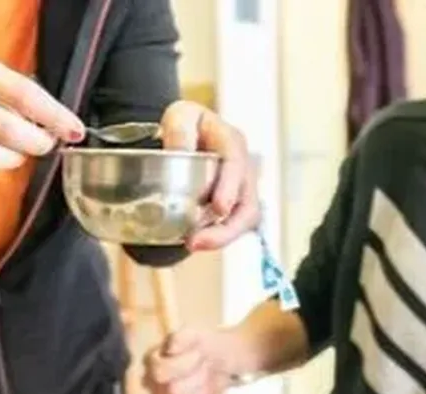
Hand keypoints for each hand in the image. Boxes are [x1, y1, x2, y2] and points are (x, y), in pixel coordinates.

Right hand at [142, 328, 236, 393]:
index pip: (158, 373)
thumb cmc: (202, 347)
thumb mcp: (195, 335)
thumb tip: (170, 348)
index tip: (197, 354)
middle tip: (205, 367)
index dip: (182, 365)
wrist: (219, 361)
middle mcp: (152, 386)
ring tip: (205, 381)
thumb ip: (181, 338)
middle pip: (172, 392)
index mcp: (151, 363)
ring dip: (200, 393)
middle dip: (195, 378)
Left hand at [159, 100, 259, 250]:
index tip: (219, 208)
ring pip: (243, 221)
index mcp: (231, 142)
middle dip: (227, 228)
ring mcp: (241, 191)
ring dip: (221, 237)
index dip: (230, 187)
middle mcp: (242, 169)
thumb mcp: (179, 117)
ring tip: (192, 244)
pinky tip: (194, 241)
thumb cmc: (186, 126)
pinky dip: (215, 237)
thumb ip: (179, 131)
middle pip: (247, 204)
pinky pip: (232, 228)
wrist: (186, 137)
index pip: (236, 164)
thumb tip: (179, 151)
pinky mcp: (233, 208)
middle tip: (196, 241)